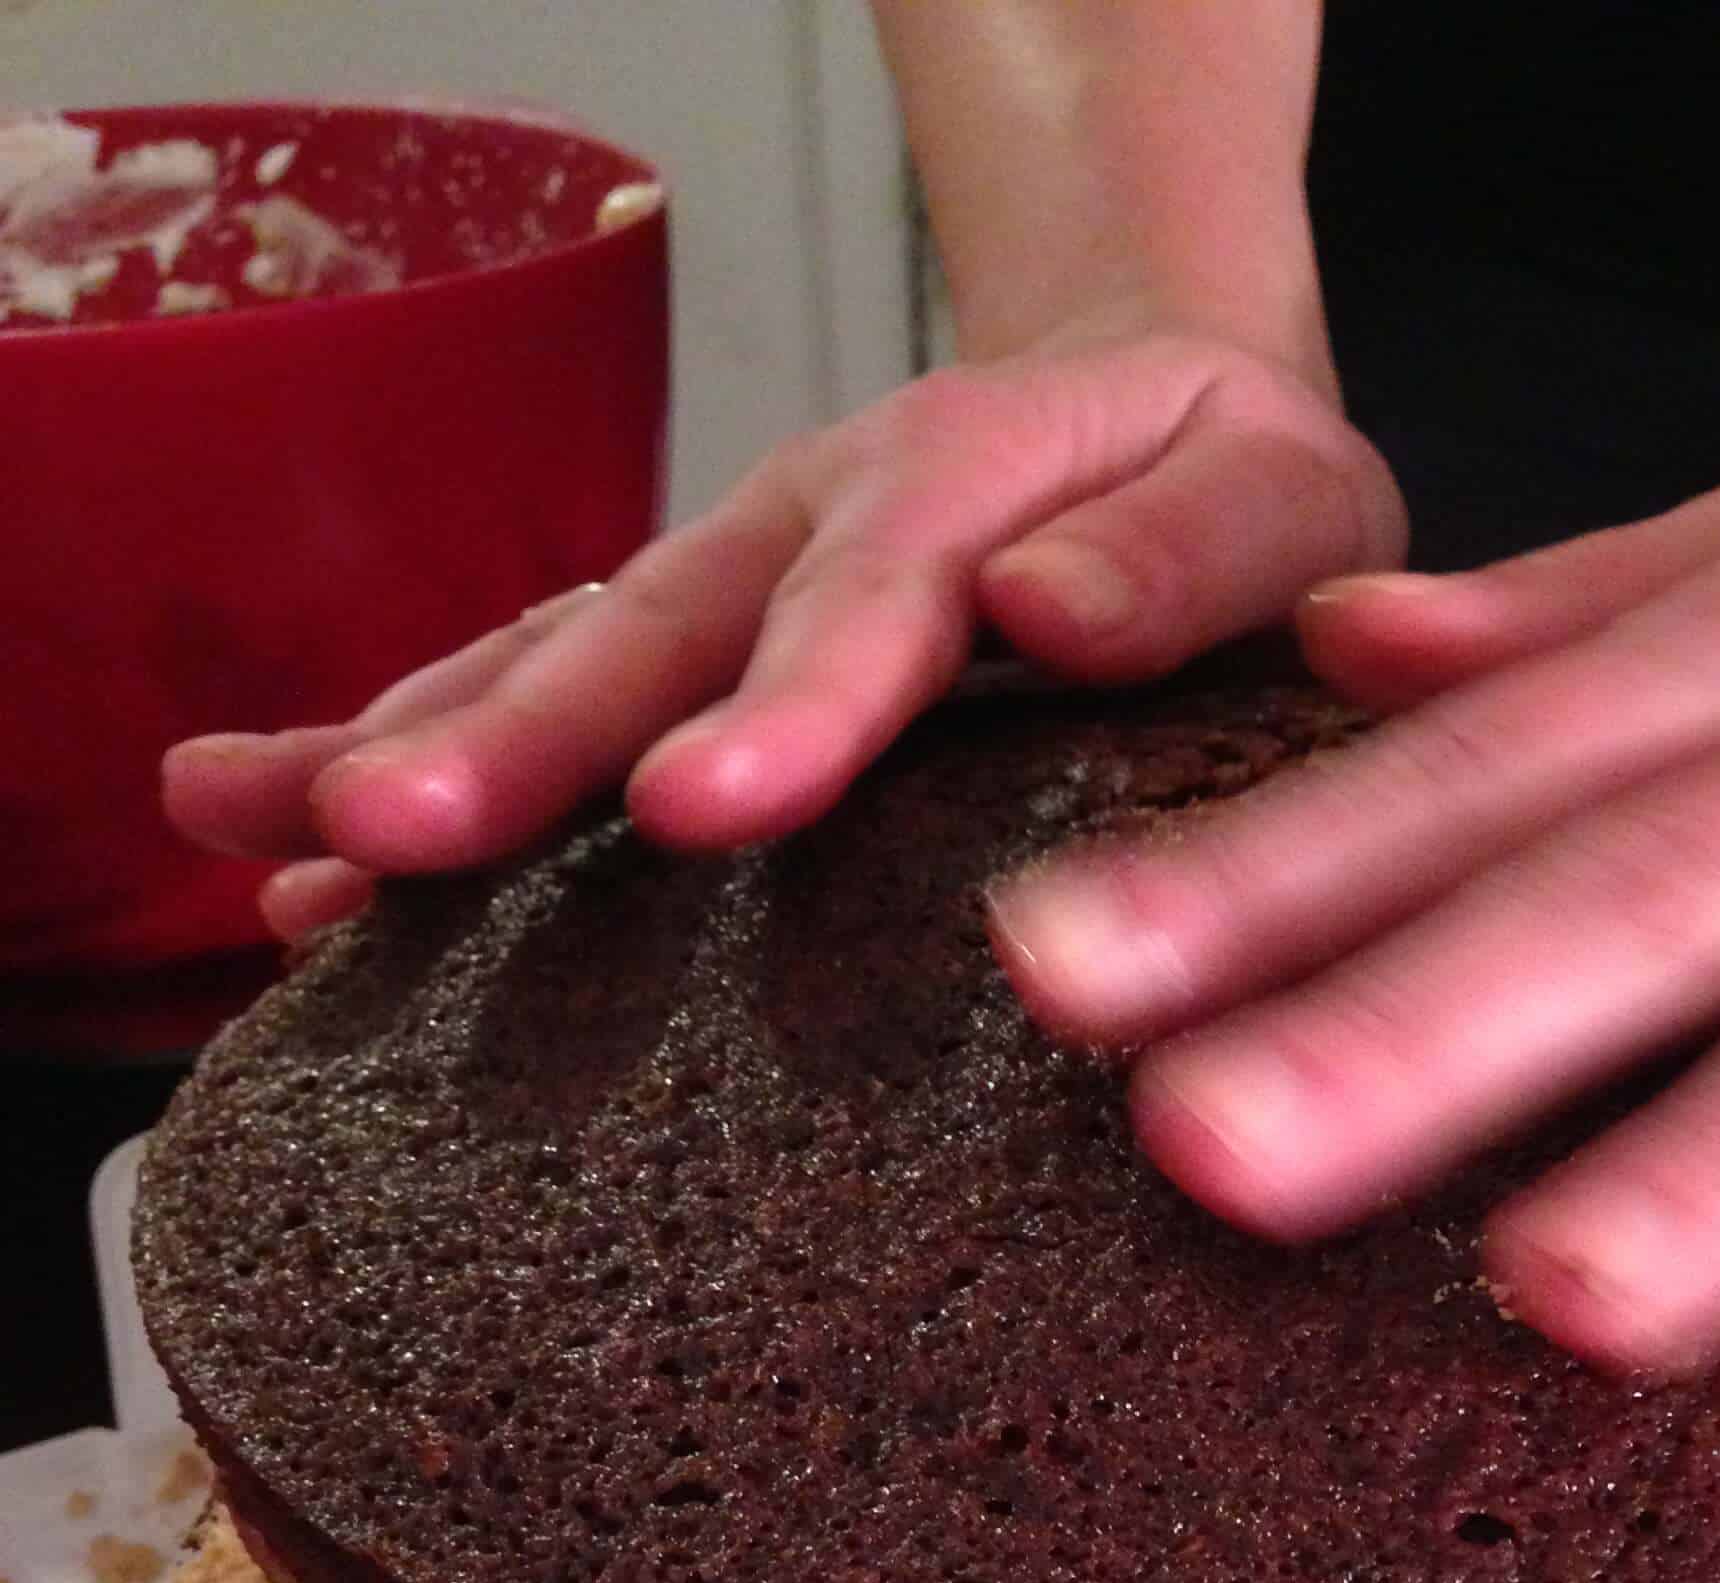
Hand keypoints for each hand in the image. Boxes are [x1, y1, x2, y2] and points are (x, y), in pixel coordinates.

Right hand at [161, 326, 1402, 941]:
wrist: (1153, 407)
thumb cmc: (1227, 486)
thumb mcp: (1280, 499)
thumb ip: (1187, 556)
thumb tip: (1055, 615)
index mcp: (961, 492)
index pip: (867, 604)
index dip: (781, 710)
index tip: (694, 810)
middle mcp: (804, 529)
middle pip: (645, 631)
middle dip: (513, 745)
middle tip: (384, 836)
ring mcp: (723, 588)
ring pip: (546, 660)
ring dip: (408, 750)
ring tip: (263, 842)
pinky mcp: (681, 653)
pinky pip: (531, 698)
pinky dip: (410, 767)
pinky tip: (284, 861)